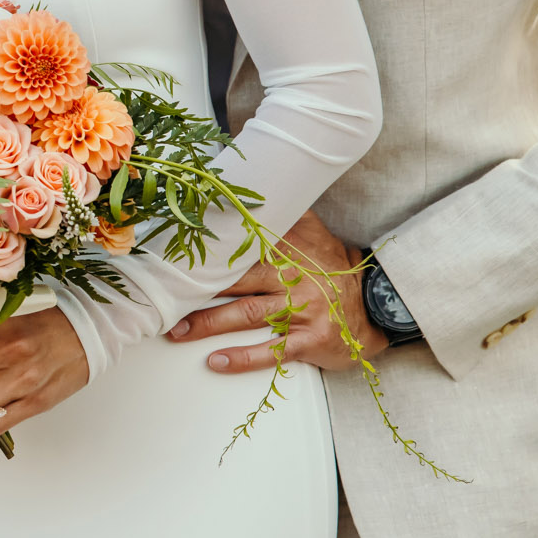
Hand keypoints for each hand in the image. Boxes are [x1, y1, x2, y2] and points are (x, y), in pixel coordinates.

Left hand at [165, 210, 385, 373]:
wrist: (374, 305)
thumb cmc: (332, 269)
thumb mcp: (312, 230)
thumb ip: (283, 208)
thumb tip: (251, 175)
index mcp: (287, 247)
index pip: (241, 243)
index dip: (208, 247)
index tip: (175, 248)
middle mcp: (291, 276)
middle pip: (237, 279)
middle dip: (198, 288)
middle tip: (163, 294)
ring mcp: (300, 310)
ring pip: (248, 315)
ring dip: (209, 324)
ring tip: (177, 331)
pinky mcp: (309, 340)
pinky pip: (271, 351)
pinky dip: (242, 358)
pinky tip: (216, 362)